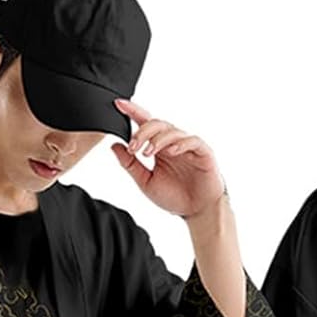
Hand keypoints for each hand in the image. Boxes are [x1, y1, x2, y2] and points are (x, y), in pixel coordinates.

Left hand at [110, 99, 224, 218]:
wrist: (197, 212)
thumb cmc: (175, 197)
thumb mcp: (146, 182)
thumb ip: (130, 165)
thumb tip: (114, 146)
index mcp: (158, 147)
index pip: (144, 123)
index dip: (132, 111)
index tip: (118, 104)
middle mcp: (172, 143)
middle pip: (156, 124)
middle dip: (142, 132)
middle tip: (133, 147)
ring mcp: (187, 146)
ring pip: (171, 130)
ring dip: (157, 139)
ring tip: (147, 153)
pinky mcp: (203, 152)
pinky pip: (192, 141)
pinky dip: (180, 143)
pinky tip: (170, 151)